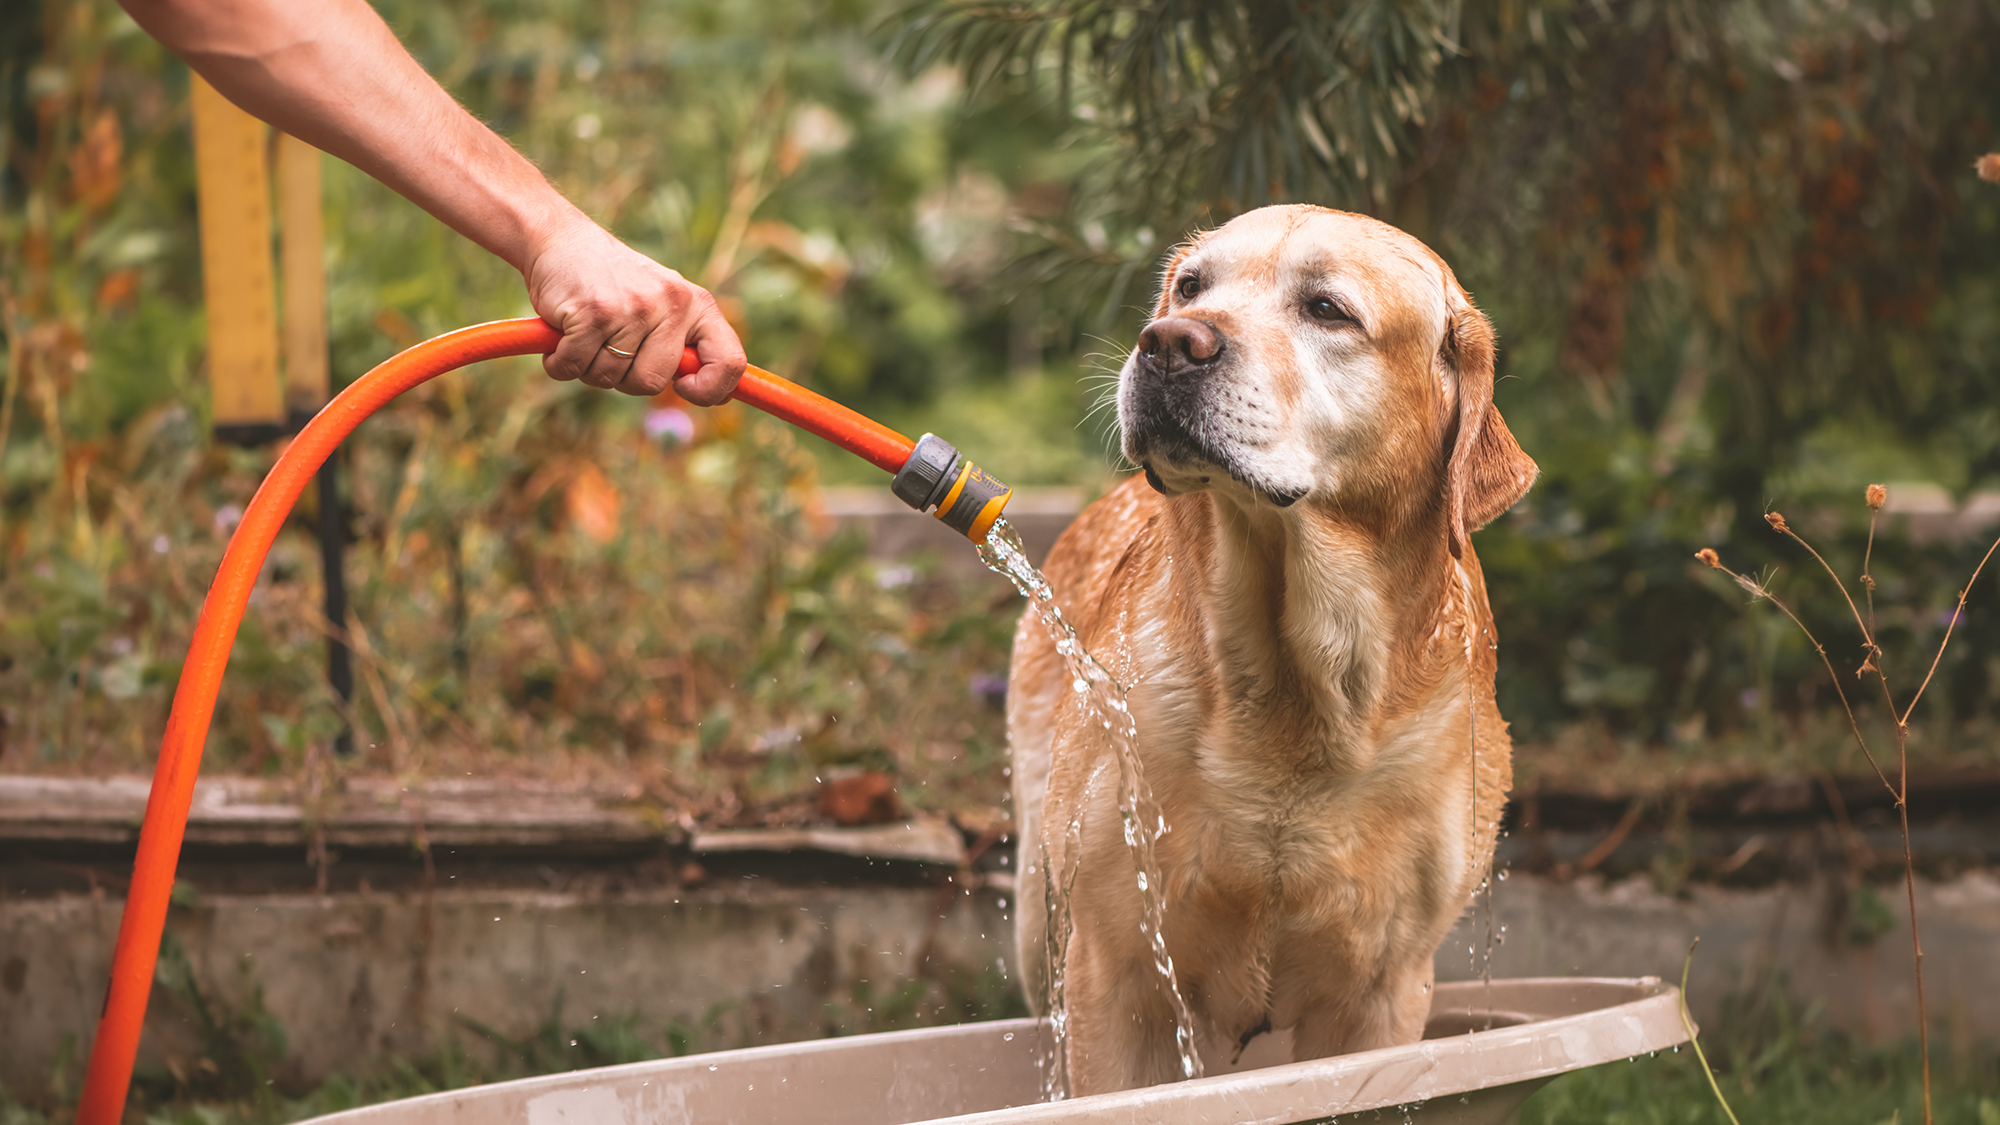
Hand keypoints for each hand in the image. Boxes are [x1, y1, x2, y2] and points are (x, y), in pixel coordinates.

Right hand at [522, 213, 745, 403]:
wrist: (560, 239)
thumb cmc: (614, 283)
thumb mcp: (663, 304)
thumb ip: (688, 345)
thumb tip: (721, 399)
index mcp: (696, 304)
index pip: (730, 362)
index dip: (711, 390)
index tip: (684, 389)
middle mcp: (671, 304)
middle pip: (652, 382)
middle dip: (623, 378)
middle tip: (609, 348)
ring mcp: (632, 309)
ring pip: (608, 378)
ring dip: (587, 367)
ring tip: (585, 332)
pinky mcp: (593, 314)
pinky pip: (573, 368)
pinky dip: (559, 362)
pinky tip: (561, 333)